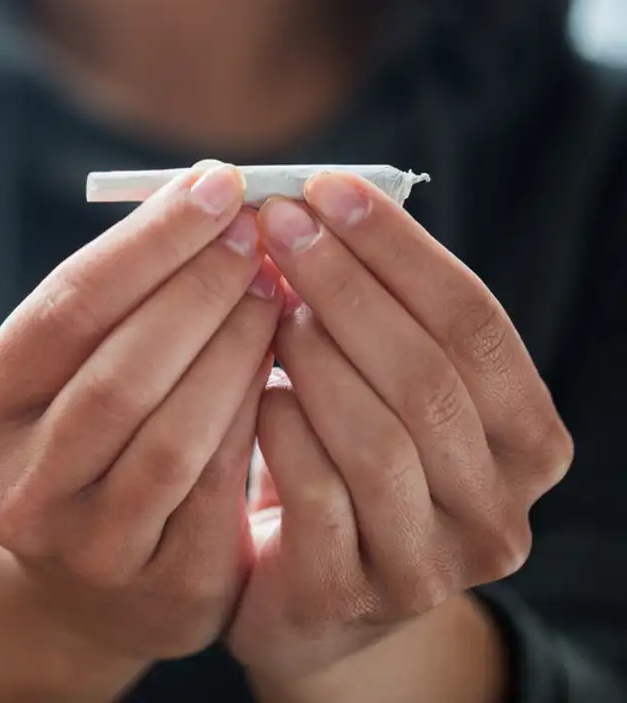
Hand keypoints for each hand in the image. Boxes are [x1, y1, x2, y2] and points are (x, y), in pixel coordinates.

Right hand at [0, 162, 282, 667]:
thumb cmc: (81, 434)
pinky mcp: (161, 589)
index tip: (219, 183)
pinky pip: (219, 488)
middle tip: (261, 233)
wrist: (82, 579)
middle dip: (200, 290)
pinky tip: (285, 363)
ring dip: (236, 350)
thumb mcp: (60, 368)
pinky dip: (256, 415)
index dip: (150, 243)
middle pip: (119, 373)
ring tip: (276, 288)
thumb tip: (205, 194)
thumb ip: (111, 298)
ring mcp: (85, 547)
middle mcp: (19, 484)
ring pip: (172, 435)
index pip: (67, 309)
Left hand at [226, 172, 573, 687]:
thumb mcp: (384, 391)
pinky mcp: (353, 597)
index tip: (327, 187)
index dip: (400, 250)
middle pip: (430, 378)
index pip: (475, 324)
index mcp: (528, 440)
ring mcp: (430, 564)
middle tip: (276, 227)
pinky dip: (283, 431)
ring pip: (381, 440)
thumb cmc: (345, 466)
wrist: (311, 598)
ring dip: (315, 359)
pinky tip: (256, 390)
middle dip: (346, 289)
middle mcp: (499, 509)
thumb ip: (376, 315)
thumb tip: (311, 202)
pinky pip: (317, 498)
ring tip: (266, 307)